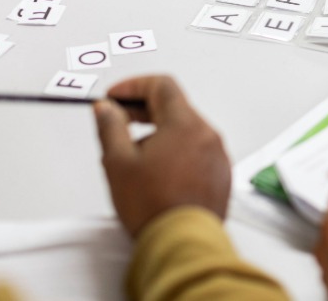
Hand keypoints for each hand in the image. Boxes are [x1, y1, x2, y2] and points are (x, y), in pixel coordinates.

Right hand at [94, 76, 230, 236]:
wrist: (183, 242)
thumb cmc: (154, 207)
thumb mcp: (118, 162)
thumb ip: (110, 127)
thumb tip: (106, 108)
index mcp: (185, 124)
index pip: (162, 85)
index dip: (134, 86)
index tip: (116, 97)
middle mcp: (207, 134)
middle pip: (175, 107)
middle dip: (144, 109)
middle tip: (120, 119)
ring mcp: (217, 155)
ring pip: (186, 131)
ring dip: (160, 133)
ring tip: (136, 156)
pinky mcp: (220, 174)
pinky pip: (197, 151)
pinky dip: (177, 152)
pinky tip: (159, 173)